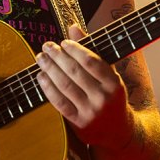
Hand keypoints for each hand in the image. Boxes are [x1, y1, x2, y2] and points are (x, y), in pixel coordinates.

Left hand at [35, 25, 133, 148]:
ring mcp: (91, 112)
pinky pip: (59, 102)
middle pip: (75, 72)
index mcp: (114, 83)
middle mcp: (103, 98)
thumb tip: (73, 28)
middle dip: (58, 57)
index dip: (75, 49)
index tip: (63, 42)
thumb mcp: (107, 73)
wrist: (119, 131)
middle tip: (47, 46)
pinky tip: (41, 76)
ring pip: (65, 86)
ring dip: (50, 69)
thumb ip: (90, 50)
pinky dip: (48, 87)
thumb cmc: (110, 96)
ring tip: (41, 58)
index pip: (91, 62)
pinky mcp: (79, 123)